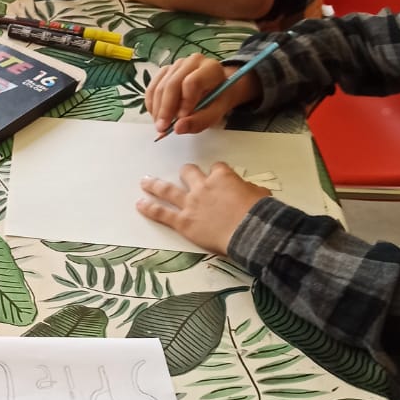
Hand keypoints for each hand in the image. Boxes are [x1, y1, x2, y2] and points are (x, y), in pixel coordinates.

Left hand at [136, 162, 268, 254]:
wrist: (250, 231)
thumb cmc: (259, 213)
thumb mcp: (259, 194)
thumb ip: (248, 190)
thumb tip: (248, 191)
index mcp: (222, 177)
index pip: (216, 168)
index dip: (217, 172)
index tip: (217, 176)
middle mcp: (203, 187)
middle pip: (188, 172)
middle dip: (185, 172)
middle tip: (182, 173)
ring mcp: (190, 204)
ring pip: (168, 190)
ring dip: (154, 185)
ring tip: (145, 182)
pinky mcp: (183, 222)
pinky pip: (162, 213)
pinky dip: (149, 208)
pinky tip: (140, 204)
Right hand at [145, 53, 261, 135]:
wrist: (215, 89)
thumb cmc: (217, 100)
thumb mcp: (215, 113)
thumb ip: (200, 121)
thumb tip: (177, 128)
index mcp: (210, 69)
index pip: (192, 82)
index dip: (184, 102)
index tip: (181, 119)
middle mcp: (192, 62)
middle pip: (172, 84)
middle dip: (165, 109)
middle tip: (163, 128)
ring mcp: (176, 65)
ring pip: (159, 87)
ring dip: (157, 110)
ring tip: (161, 126)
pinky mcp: (165, 71)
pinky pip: (152, 88)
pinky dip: (151, 104)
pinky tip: (156, 116)